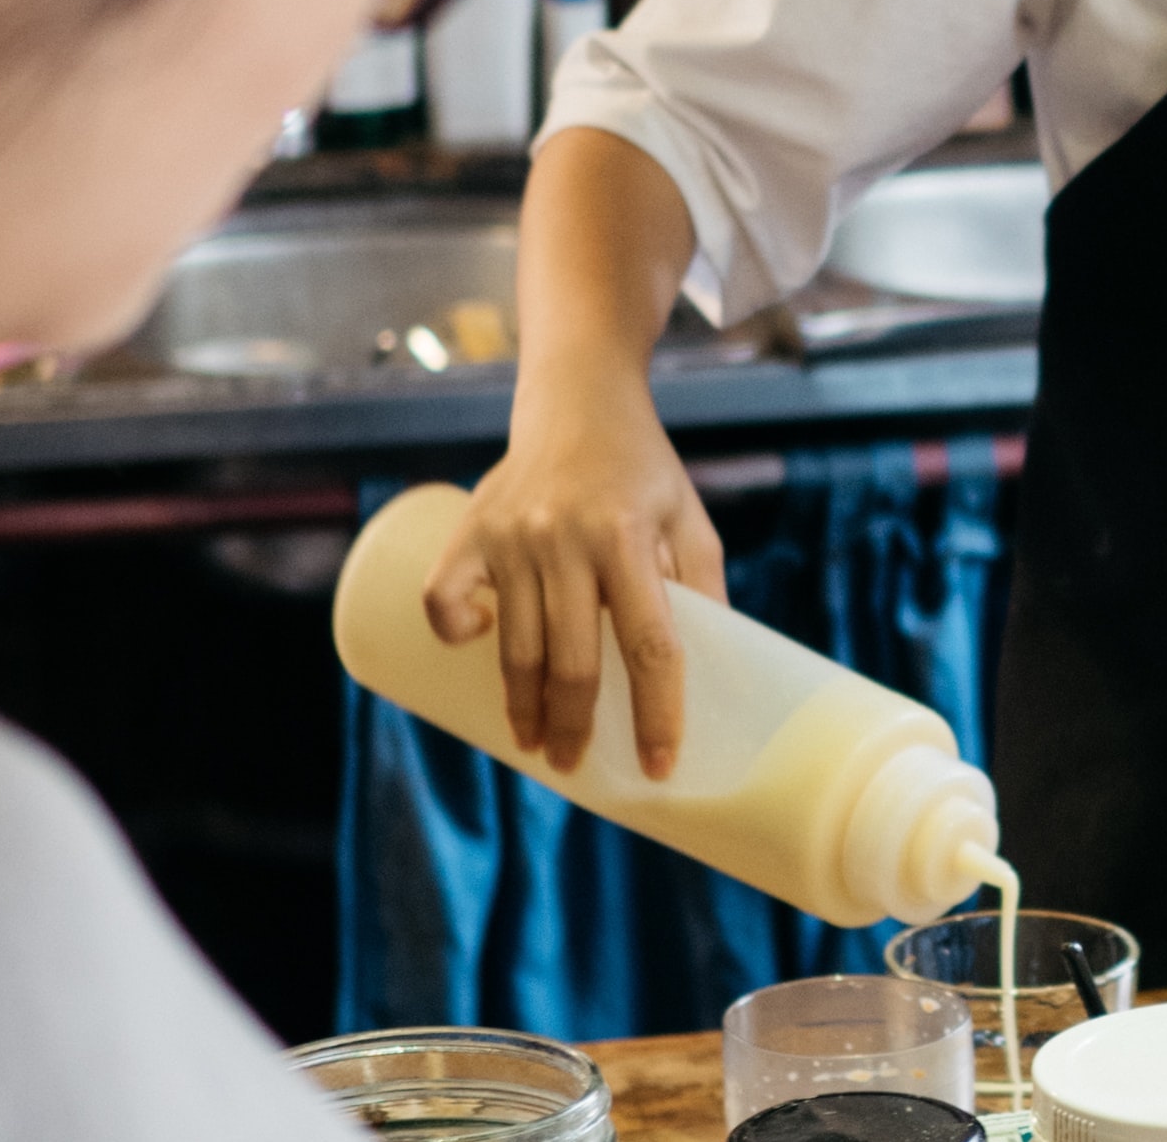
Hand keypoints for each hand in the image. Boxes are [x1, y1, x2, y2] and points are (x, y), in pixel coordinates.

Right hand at [423, 382, 723, 777]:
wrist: (580, 403)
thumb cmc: (644, 471)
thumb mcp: (690, 518)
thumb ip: (704, 586)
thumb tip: (721, 666)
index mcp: (631, 538)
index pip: (649, 645)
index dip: (655, 712)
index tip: (659, 763)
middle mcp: (567, 539)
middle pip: (574, 660)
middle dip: (576, 725)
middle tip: (575, 762)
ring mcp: (512, 536)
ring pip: (515, 646)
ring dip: (523, 705)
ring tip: (535, 739)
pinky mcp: (470, 532)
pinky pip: (445, 600)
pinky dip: (455, 632)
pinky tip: (476, 650)